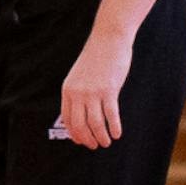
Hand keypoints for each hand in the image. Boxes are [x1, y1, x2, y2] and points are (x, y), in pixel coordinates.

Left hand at [58, 29, 130, 147]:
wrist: (108, 39)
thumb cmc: (96, 57)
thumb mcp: (79, 75)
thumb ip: (78, 92)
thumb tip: (83, 113)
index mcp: (68, 90)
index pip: (68, 119)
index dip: (75, 134)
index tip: (82, 141)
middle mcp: (77, 93)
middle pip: (80, 125)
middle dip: (87, 139)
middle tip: (95, 145)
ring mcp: (92, 92)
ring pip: (95, 124)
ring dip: (101, 137)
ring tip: (107, 142)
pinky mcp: (108, 90)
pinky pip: (111, 116)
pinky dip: (114, 128)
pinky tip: (117, 134)